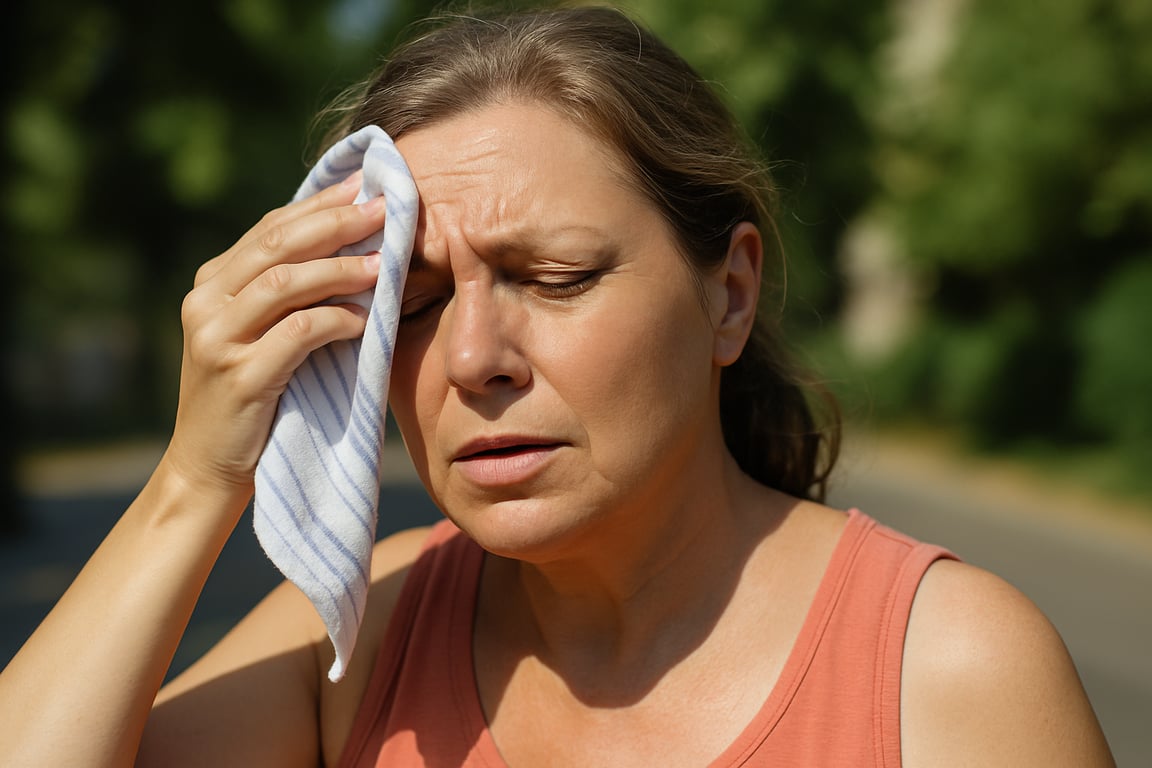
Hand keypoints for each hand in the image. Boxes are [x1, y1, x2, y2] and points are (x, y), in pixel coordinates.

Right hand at [164, 174, 385, 507]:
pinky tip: (366, 321)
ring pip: (285, 283)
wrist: (208, 468)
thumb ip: (285, 293)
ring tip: (383, 264)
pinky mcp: (240, 377)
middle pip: (277, 244)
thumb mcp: (258, 334)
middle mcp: (206, 303)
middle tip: (384, 209)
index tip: (368, 187)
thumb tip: (350, 243)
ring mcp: (217, 340)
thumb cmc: (251, 398)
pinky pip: (297, 334)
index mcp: (211, 284)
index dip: (321, 204)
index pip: (270, 228)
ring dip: (341, 270)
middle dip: (336, 222)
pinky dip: (336, 321)